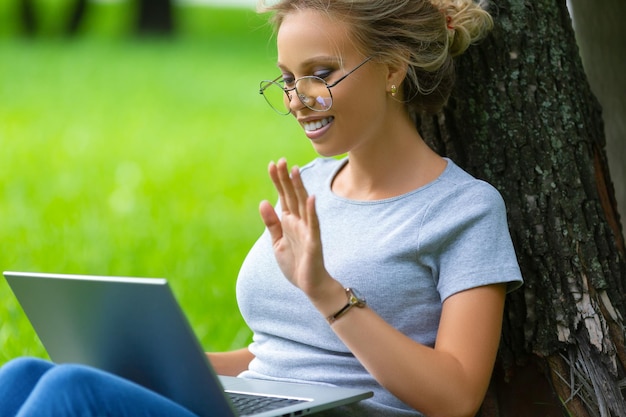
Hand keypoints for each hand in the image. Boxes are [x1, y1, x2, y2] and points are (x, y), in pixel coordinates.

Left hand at [259, 159, 333, 300]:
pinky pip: (313, 224)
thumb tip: (263, 202)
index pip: (283, 196)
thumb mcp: (277, 243)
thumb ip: (272, 223)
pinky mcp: (313, 242)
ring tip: (294, 171)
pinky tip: (310, 198)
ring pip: (302, 204)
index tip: (272, 164)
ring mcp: (308, 230)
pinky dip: (311, 211)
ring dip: (299, 187)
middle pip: (292, 195)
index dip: (278, 181)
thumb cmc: (296, 264)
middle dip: (286, 179)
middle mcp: (299, 222)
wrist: (310, 285)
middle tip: (281, 160)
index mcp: (289, 222)